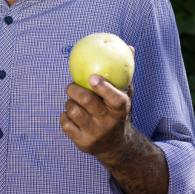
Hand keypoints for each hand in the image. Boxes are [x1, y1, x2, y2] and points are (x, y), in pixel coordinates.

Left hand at [60, 46, 135, 161]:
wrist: (117, 147)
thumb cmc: (117, 113)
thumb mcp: (125, 96)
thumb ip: (125, 74)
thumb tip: (129, 47)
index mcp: (121, 109)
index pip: (115, 97)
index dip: (103, 86)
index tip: (92, 76)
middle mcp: (109, 123)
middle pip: (86, 101)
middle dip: (74, 89)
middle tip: (71, 86)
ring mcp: (96, 134)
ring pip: (73, 110)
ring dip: (69, 103)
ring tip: (74, 102)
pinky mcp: (83, 143)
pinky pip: (65, 123)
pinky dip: (65, 116)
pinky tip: (71, 115)